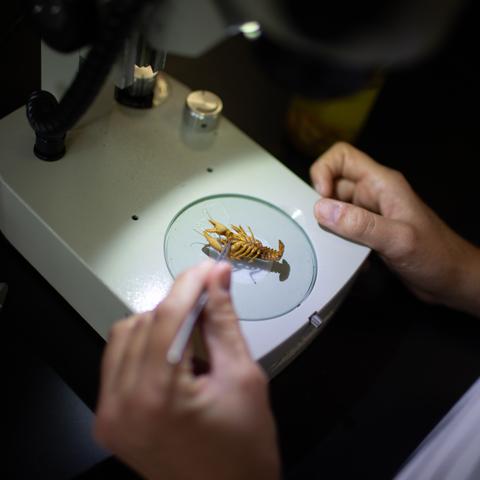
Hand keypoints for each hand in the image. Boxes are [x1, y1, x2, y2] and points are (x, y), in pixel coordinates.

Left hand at [94, 261, 279, 479]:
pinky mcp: (107, 421)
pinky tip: (170, 353)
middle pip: (146, 321)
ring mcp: (108, 415)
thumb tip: (219, 276)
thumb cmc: (246, 446)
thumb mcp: (243, 376)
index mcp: (159, 395)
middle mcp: (121, 404)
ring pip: (125, 335)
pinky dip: (143, 345)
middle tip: (210, 302)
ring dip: (159, 323)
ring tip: (192, 335)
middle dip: (179, 305)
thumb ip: (224, 320)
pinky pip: (117, 361)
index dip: (191, 284)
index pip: (169, 316)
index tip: (210, 267)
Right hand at [310, 142, 479, 316]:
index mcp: (381, 184)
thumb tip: (320, 209)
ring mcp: (370, 214)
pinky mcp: (369, 233)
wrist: (452, 280)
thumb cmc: (434, 255)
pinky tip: (348, 259)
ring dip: (329, 227)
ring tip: (332, 246)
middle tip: (321, 229)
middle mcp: (373, 194)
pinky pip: (343, 229)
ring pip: (336, 209)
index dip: (324, 171)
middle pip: (333, 184)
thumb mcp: (397, 239)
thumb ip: (359, 225)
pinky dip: (339, 242)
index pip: (342, 157)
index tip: (320, 199)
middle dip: (322, 205)